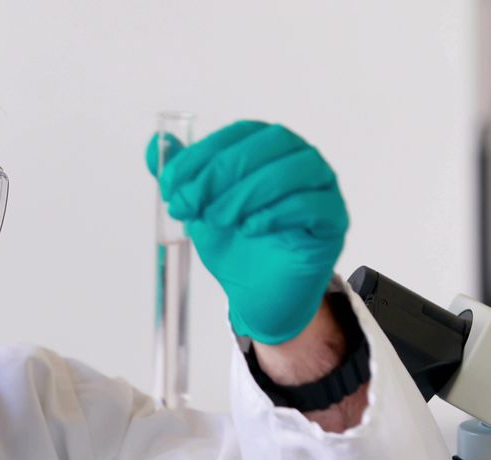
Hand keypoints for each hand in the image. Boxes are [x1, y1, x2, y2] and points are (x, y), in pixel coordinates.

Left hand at [147, 120, 347, 343]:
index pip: (239, 134)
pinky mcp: (334, 221)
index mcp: (268, 147)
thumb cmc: (235, 245)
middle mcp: (300, 159)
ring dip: (247, 191)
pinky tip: (250, 229)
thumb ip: (183, 176)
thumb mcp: (199, 208)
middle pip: (268, 144)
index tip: (171, 186)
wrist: (257, 294)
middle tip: (192, 204)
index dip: (202, 155)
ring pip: (293, 170)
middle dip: (221, 172)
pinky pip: (314, 205)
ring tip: (219, 220)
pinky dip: (278, 213)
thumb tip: (157, 144)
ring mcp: (322, 188)